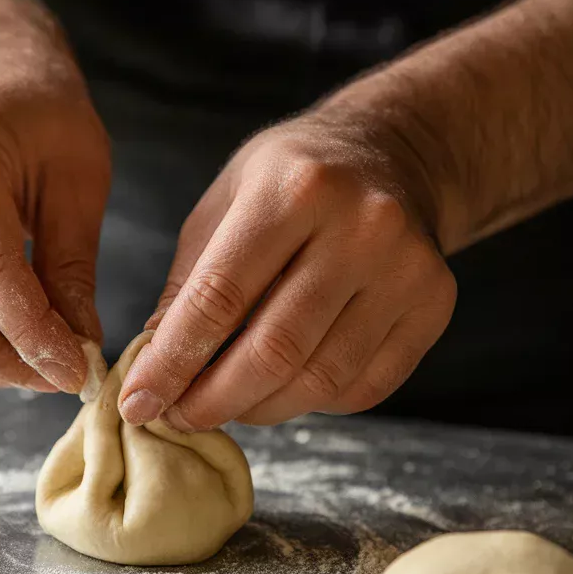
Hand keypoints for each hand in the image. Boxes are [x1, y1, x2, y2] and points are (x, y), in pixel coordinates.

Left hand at [118, 115, 455, 427]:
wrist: (393, 155)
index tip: (138, 403)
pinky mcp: (434, 305)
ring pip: (319, 380)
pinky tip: (284, 388)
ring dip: (259, 409)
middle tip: (178, 417)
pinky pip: (362, 388)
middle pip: (273, 351)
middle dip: (212, 401)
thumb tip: (154, 371)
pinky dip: (311, 403)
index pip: (219, 298)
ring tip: (226, 405)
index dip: (172, 363)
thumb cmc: (291, 181)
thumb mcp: (224, 204)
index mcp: (293, 189)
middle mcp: (361, 226)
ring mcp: (407, 268)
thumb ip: (188, 286)